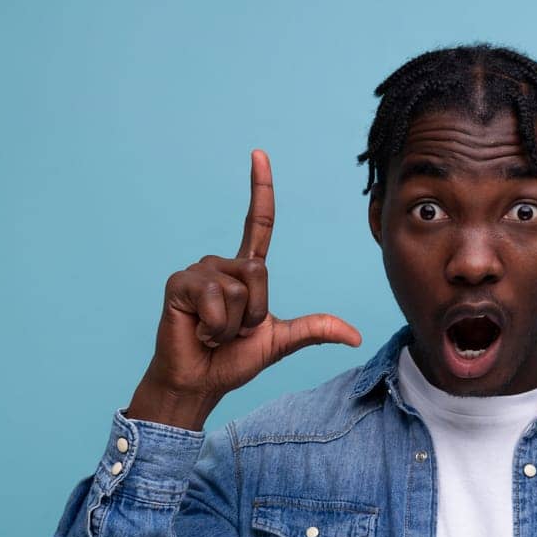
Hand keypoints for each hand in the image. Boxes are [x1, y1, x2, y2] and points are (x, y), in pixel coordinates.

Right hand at [134, 149, 361, 410]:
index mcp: (246, 271)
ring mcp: (200, 271)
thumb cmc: (233, 361)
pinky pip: (216, 298)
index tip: (259, 154)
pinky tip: (200, 331)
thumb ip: (314, 330)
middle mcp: (222, 264)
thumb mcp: (280, 342)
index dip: (260, 189)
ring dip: (234, 324)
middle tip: (233, 331)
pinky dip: (215, 326)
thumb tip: (356, 337)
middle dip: (255, 313)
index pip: (258, 222)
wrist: (200, 383)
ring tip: (215, 332)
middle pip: (259, 274)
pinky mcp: (180, 284)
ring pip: (239, 289)